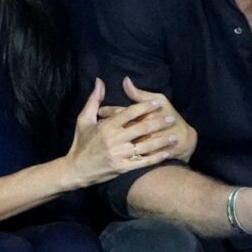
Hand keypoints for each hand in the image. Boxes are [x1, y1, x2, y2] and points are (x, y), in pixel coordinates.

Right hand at [65, 79, 179, 186]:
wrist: (76, 170)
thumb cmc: (80, 142)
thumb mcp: (83, 119)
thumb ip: (93, 100)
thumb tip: (99, 81)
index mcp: (106, 126)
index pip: (129, 113)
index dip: (144, 107)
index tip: (157, 103)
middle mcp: (113, 140)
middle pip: (140, 129)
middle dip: (158, 123)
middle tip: (172, 118)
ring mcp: (118, 155)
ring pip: (144, 147)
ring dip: (161, 141)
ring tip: (175, 136)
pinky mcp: (121, 168)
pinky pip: (142, 162)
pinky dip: (155, 158)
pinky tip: (166, 153)